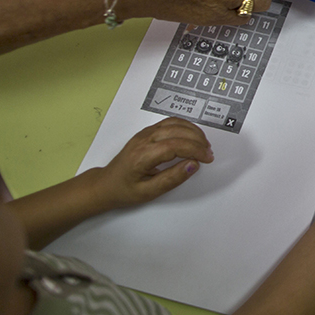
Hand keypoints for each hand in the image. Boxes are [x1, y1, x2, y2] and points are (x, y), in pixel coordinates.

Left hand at [92, 118, 213, 208]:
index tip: (207, 159)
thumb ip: (172, 179)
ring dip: (193, 131)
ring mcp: (145, 133)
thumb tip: (193, 165)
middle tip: (208, 154)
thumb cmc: (125, 190)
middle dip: (198, 141)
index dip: (195, 150)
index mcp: (142, 156)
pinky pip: (170, 122)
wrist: (106, 184)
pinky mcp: (147, 132)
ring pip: (175, 123)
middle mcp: (143, 140)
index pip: (175, 145)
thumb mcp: (148, 192)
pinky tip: (193, 136)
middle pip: (177, 131)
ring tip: (203, 145)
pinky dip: (185, 126)